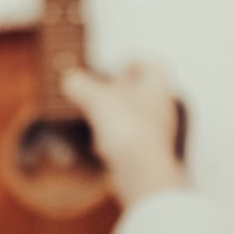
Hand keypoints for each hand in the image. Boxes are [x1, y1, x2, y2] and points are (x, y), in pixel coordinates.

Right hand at [63, 62, 187, 206]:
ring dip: (115, 116)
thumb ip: (82, 86)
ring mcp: (157, 131)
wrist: (142, 171)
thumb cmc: (130, 129)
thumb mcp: (96, 98)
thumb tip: (71, 80)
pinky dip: (115, 140)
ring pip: (135, 116)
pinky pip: (131, 140)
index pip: (150, 66)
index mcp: (157, 85)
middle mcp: (162, 107)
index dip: (134, 62)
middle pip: (142, 91)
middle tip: (102, 90)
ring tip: (97, 118)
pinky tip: (100, 146)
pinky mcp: (148, 153)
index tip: (121, 65)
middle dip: (120, 91)